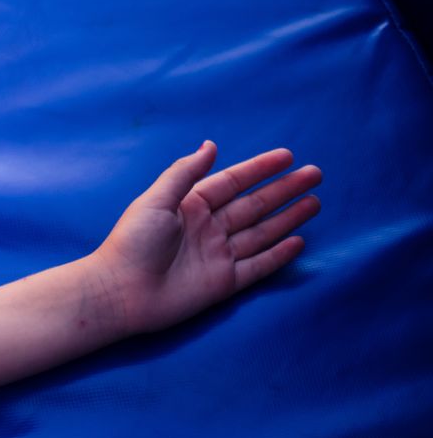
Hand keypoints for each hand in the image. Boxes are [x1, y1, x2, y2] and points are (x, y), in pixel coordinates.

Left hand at [90, 142, 319, 335]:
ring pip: (262, 233)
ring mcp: (218, 255)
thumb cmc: (132, 242)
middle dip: (284, 190)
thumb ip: (184, 174)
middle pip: (255, 205)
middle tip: (316, 174)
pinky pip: (259, 266)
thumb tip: (210, 145)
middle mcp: (208, 228)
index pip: (232, 182)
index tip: (288, 156)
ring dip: (289, 218)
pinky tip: (299, 241)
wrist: (121, 292)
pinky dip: (279, 255)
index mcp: (190, 206)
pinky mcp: (224, 283)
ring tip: (315, 202)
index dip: (259, 169)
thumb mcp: (155, 201)